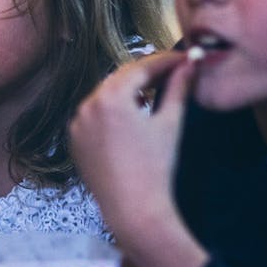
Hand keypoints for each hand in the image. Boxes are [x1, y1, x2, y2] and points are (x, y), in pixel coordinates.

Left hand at [70, 50, 194, 251]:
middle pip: (119, 78)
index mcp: (110, 98)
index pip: (140, 67)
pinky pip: (94, 115)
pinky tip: (131, 114)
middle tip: (172, 70)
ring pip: (104, 95)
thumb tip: (190, 65)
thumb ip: (178, 89)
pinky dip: (112, 109)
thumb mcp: (169, 123)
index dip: (165, 60)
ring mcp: (77, 124)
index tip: (184, 58)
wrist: (133, 209)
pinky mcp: (75, 140)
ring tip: (154, 90)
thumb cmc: (155, 167)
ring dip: (128, 89)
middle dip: (146, 72)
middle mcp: (87, 106)